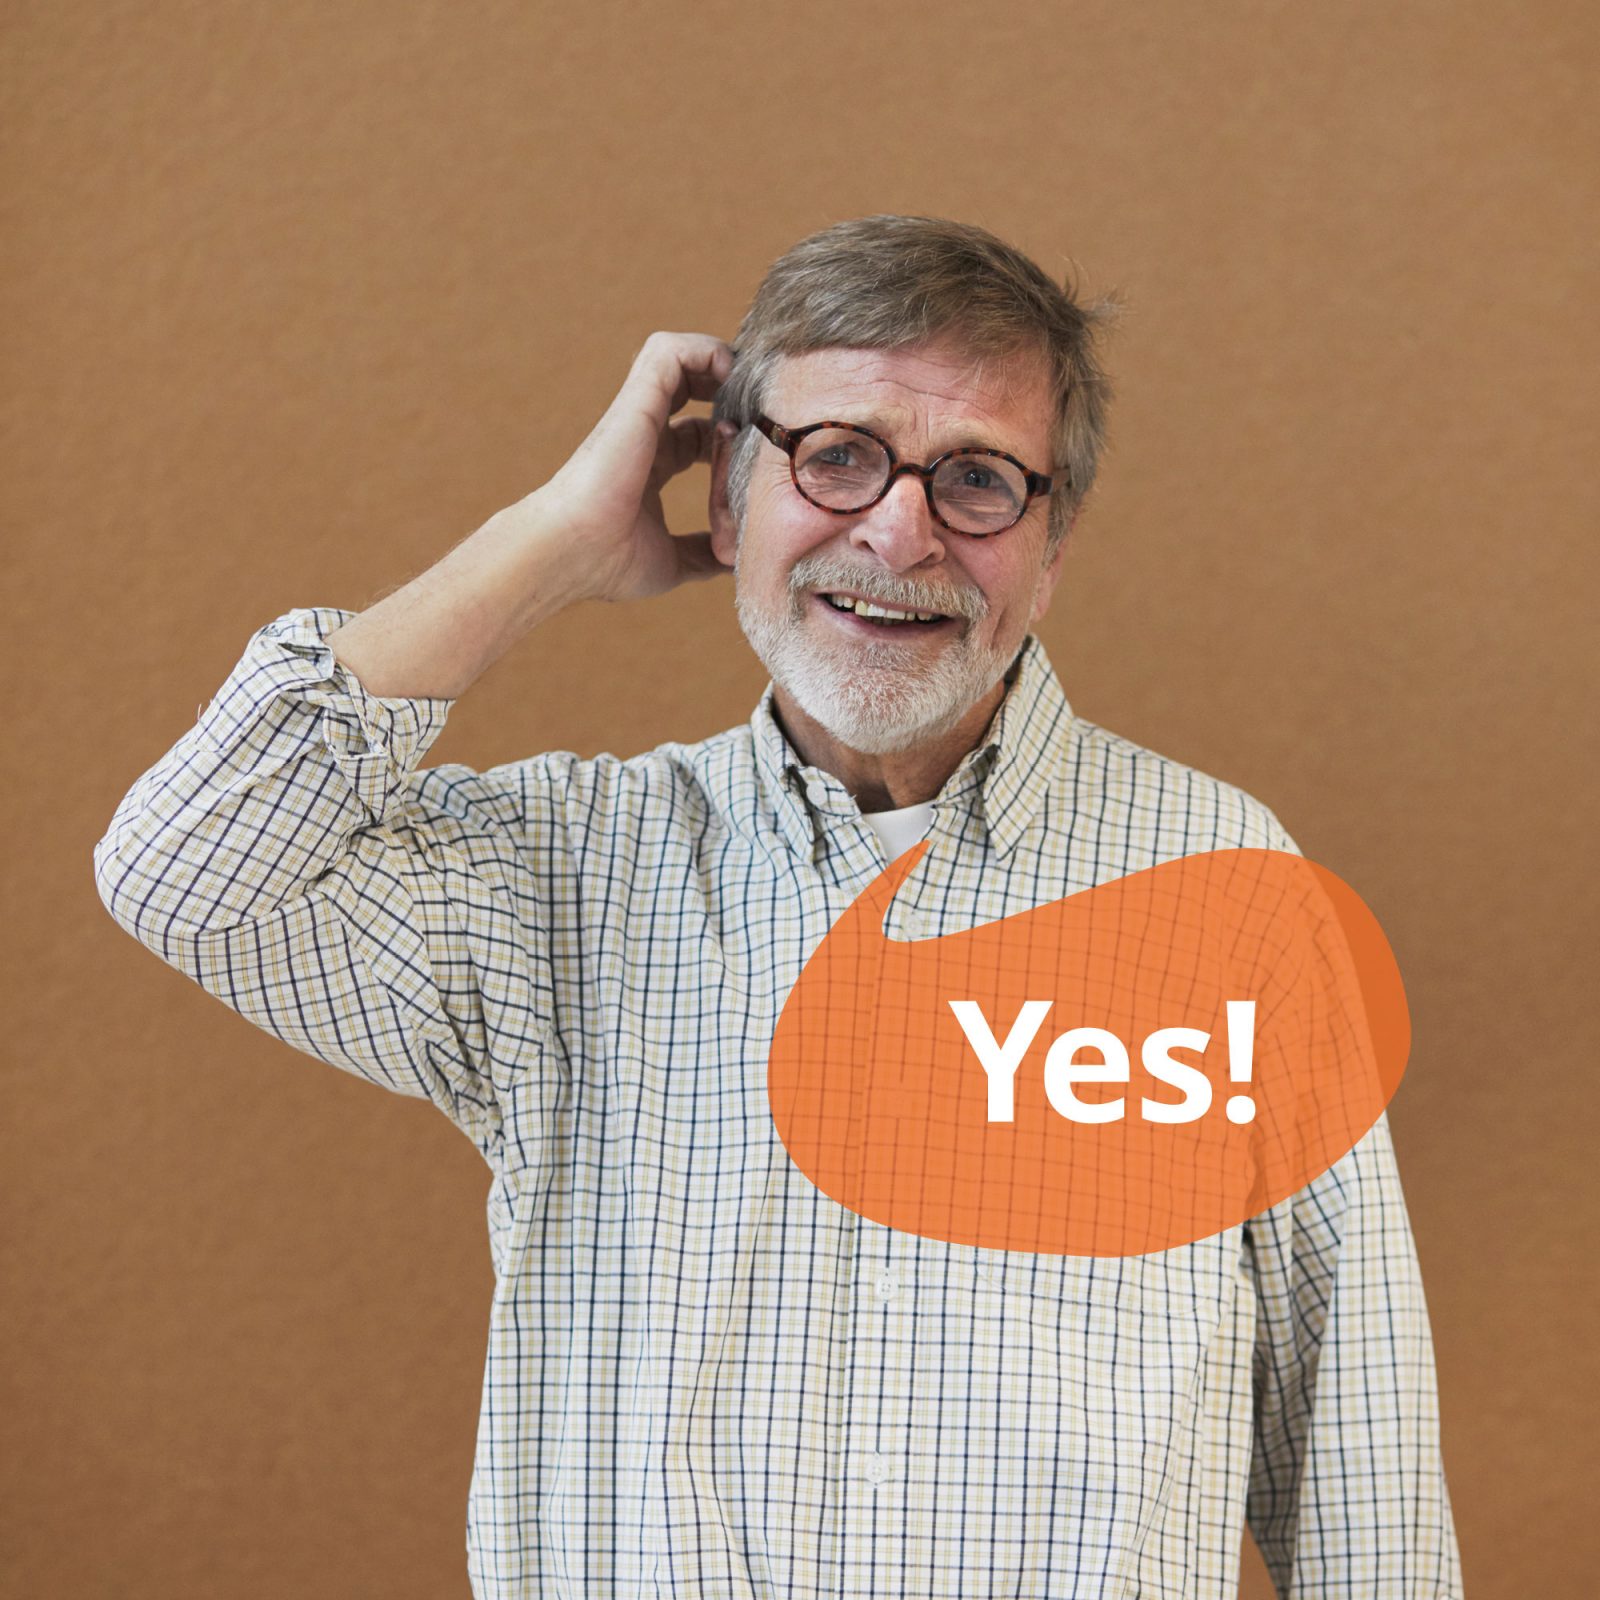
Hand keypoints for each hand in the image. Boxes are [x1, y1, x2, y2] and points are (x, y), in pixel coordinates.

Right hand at [514, 331, 736, 604]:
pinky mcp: (637, 398)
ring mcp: (638, 414)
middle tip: (763, 414)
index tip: (759, 456)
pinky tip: (730, 375)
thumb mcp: (672, 562)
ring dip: (719, 362)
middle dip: (731, 393)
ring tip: (749, 389)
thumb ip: (702, 556)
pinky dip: (705, 350)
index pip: (697, 436)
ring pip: (680, 359)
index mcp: (650, 467)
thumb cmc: (609, 562)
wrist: (571, 552)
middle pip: (692, 391)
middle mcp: (644, 435)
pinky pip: (670, 350)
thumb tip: (734, 561)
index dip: (731, 439)